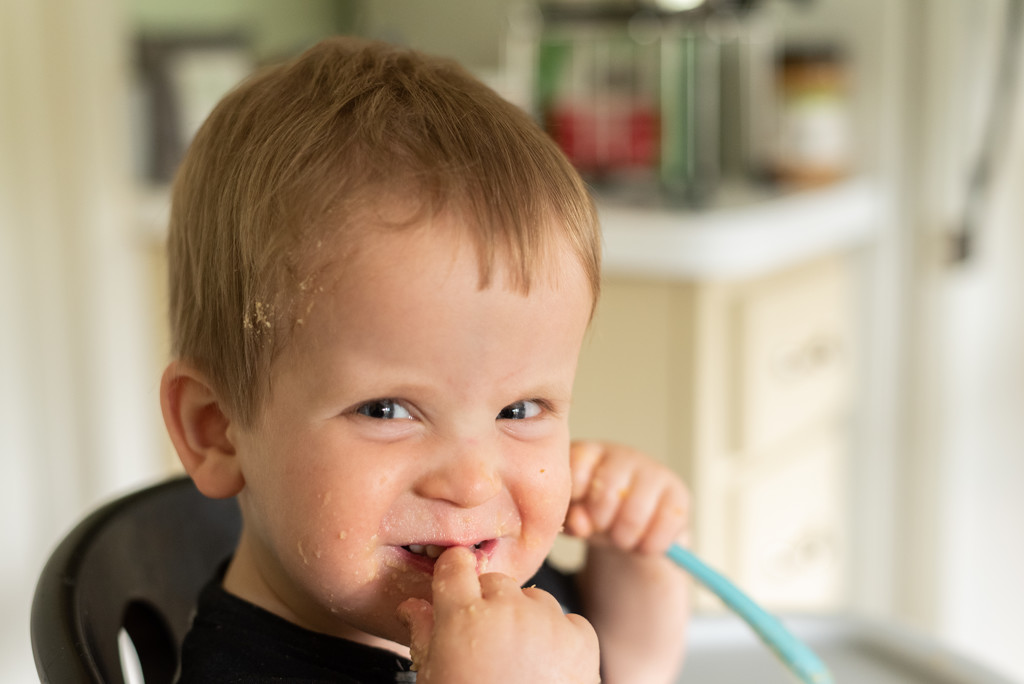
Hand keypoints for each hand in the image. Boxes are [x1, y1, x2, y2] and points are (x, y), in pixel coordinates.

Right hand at [397, 547, 599, 683]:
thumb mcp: (433, 677)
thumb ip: (422, 634)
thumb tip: (411, 607)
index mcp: (463, 615)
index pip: (455, 565)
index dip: (454, 575)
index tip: (454, 586)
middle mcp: (507, 608)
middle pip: (496, 583)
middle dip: (489, 605)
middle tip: (485, 643)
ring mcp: (548, 621)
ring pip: (534, 599)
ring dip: (526, 619)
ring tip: (519, 661)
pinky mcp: (582, 639)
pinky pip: (569, 620)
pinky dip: (560, 638)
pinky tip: (546, 668)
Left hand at [565, 441, 689, 553]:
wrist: (633, 524)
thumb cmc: (597, 512)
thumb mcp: (577, 517)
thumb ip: (570, 519)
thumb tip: (579, 523)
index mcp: (591, 453)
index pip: (578, 468)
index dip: (577, 498)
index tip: (579, 513)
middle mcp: (623, 456)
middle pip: (606, 491)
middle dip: (601, 523)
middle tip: (603, 531)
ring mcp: (654, 471)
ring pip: (635, 512)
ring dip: (625, 539)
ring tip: (622, 541)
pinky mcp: (678, 493)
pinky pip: (666, 524)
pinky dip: (651, 545)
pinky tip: (644, 545)